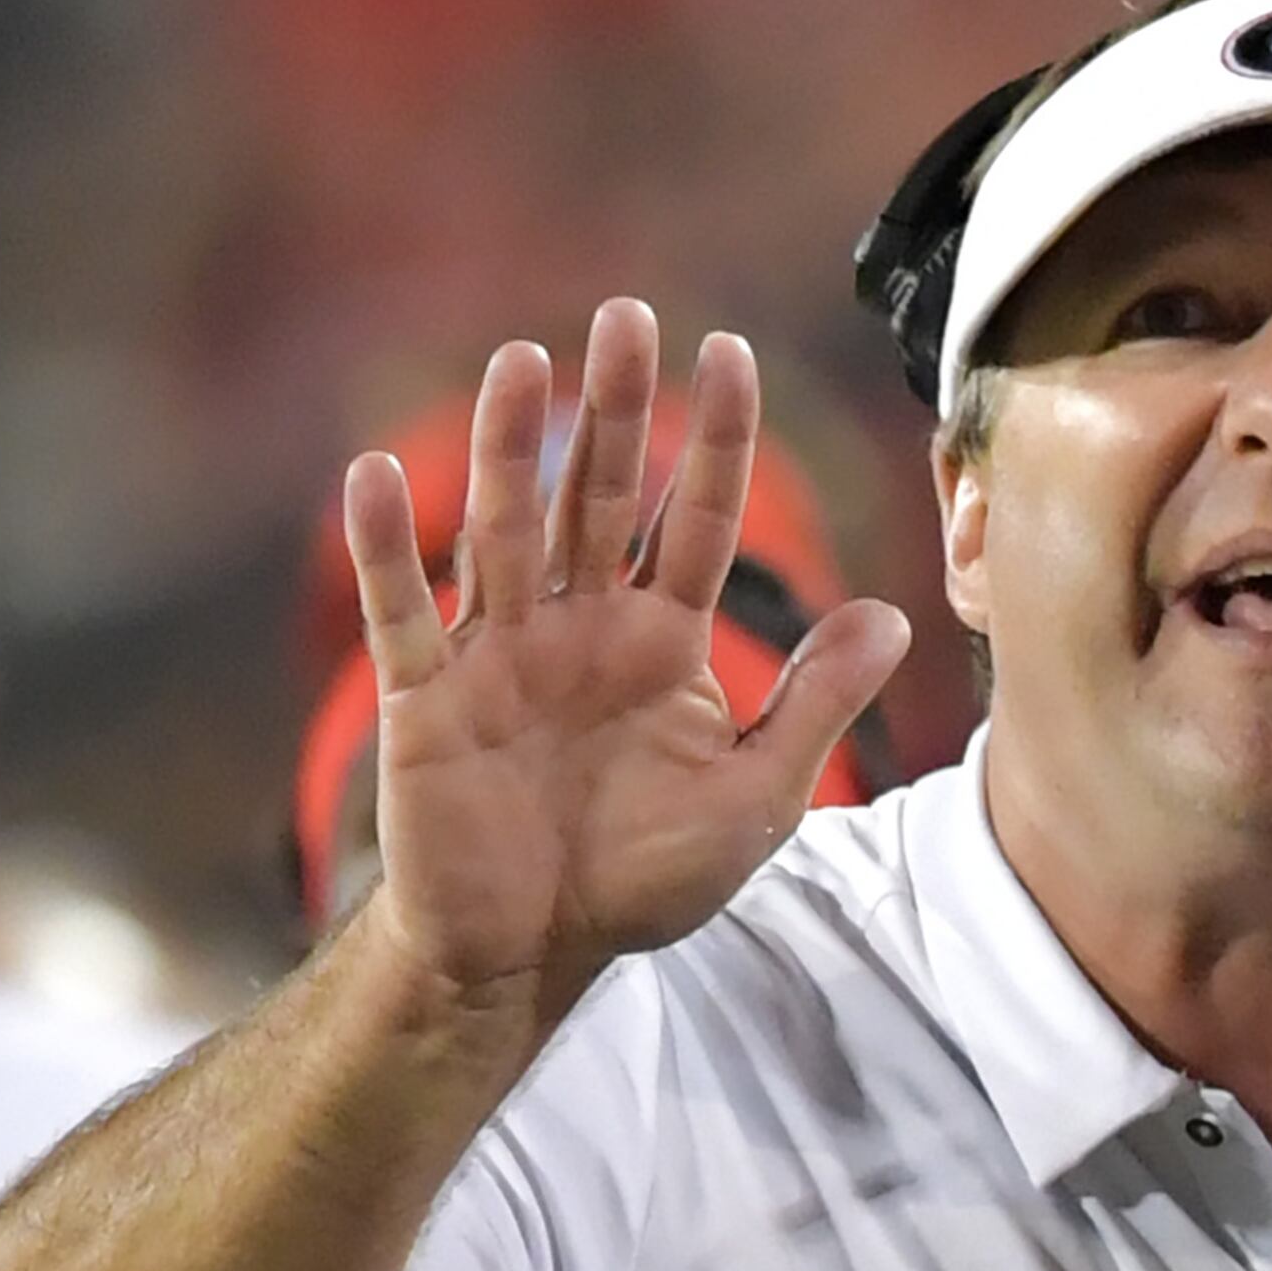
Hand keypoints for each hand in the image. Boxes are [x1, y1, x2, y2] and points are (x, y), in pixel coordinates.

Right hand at [344, 298, 908, 1016]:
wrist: (535, 954)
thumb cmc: (643, 875)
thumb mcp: (756, 797)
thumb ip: (816, 703)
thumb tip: (895, 614)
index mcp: (665, 639)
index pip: (700, 517)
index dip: (715, 438)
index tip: (727, 350)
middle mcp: (584, 626)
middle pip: (603, 498)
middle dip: (616, 409)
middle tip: (627, 316)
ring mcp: (502, 655)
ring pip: (509, 530)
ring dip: (511, 447)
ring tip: (523, 359)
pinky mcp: (429, 702)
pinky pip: (405, 615)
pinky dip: (390, 550)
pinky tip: (376, 476)